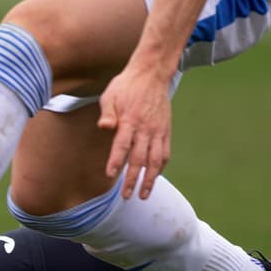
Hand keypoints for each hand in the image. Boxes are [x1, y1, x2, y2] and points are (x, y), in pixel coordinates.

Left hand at [99, 64, 172, 199]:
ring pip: (155, 160)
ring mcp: (157, 131)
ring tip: (144, 194)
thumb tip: (104, 127)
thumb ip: (108, 113)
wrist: (152, 73)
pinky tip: (154, 177)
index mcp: (129, 120)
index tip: (110, 175)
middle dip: (132, 179)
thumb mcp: (110, 95)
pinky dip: (160, 167)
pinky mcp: (165, 130)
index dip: (116, 161)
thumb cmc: (126, 85)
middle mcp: (145, 128)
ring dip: (150, 179)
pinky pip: (165, 153)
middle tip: (126, 196)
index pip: (122, 145)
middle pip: (139, 159)